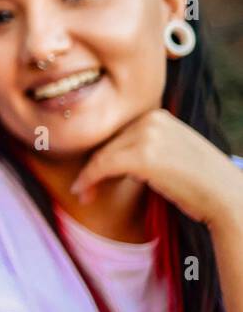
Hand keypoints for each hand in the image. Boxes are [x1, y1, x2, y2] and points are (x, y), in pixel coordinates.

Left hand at [71, 108, 242, 228]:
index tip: (91, 175)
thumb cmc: (200, 182)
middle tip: (84, 189)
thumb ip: (144, 145)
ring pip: (102, 155)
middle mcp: (151, 119)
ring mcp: (147, 135)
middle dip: (92, 167)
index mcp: (156, 114)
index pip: (116, 134)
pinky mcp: (143, 156)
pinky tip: (82, 192)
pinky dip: (88, 179)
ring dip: (88, 177)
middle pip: (107, 143)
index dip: (101, 155)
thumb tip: (110, 156)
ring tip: (84, 195)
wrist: (228, 197)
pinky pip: (102, 166)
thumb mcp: (171, 151)